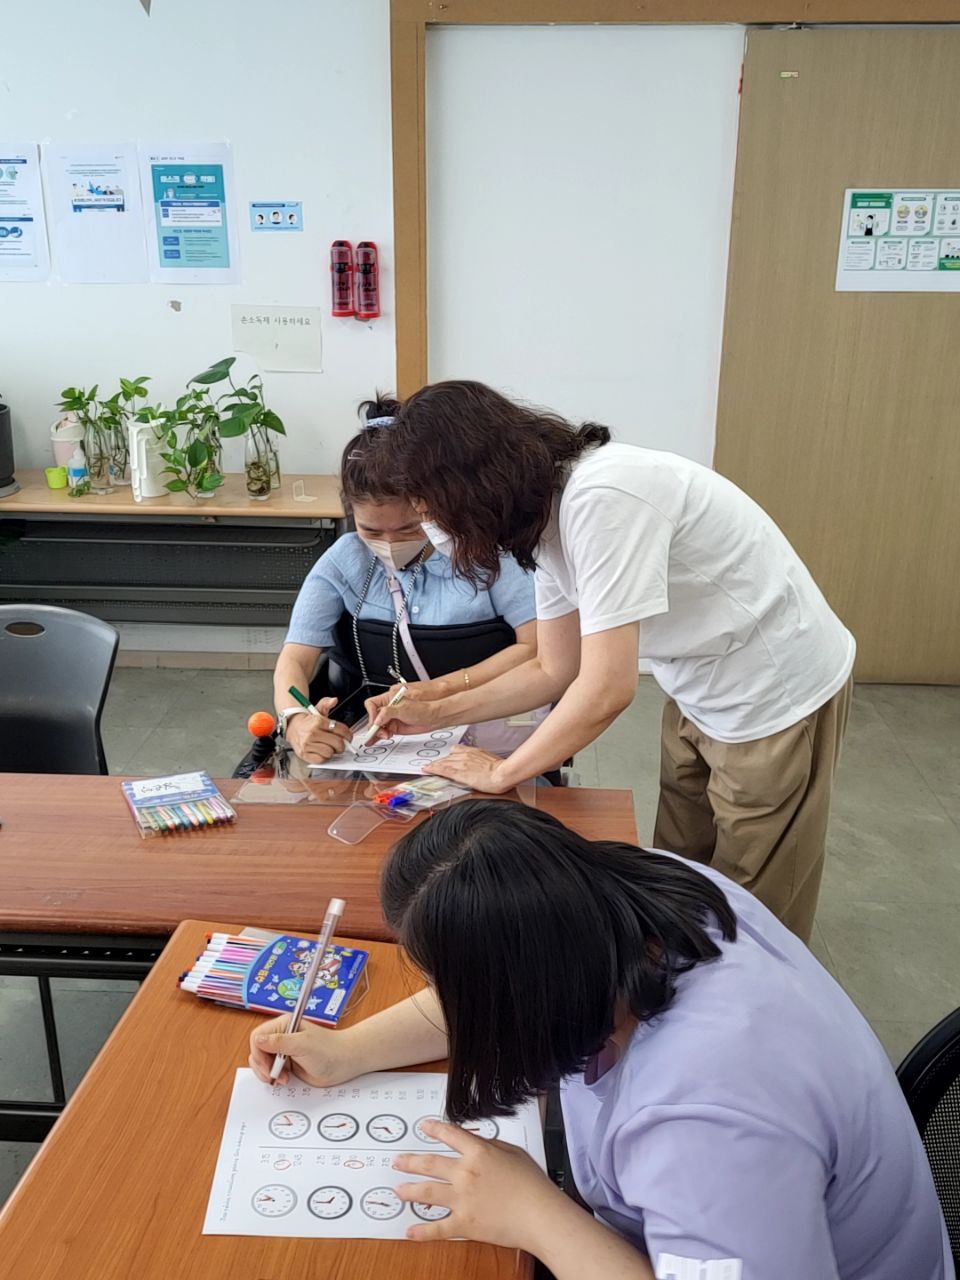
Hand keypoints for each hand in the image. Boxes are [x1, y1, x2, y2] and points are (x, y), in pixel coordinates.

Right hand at [249, 1013, 361, 1087]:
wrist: (344, 1062)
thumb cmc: (329, 1050)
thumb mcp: (302, 1045)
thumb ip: (279, 1042)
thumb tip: (258, 1039)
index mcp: (283, 1025)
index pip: (257, 1036)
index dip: (258, 1053)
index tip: (267, 1066)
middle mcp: (281, 1036)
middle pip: (257, 1051)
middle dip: (263, 1066)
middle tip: (274, 1075)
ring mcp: (283, 1051)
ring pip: (261, 1062)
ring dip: (268, 1073)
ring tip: (282, 1078)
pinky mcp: (286, 1064)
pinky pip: (270, 1071)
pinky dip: (273, 1078)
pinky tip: (284, 1079)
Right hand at [284, 696, 351, 762]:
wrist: (292, 727)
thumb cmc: (308, 721)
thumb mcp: (317, 710)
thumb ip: (326, 704)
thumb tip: (334, 700)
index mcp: (318, 722)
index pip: (341, 730)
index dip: (348, 735)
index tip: (348, 737)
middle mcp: (312, 733)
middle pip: (338, 743)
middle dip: (342, 745)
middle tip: (340, 744)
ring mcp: (307, 744)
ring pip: (330, 752)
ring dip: (332, 751)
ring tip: (329, 747)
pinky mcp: (304, 754)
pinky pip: (321, 760)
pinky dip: (324, 757)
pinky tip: (322, 752)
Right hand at [363, 685, 442, 743]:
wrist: (434, 718)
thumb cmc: (423, 708)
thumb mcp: (403, 709)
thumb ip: (388, 713)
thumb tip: (377, 719)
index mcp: (389, 698)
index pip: (372, 704)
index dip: (371, 714)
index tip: (375, 723)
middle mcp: (389, 708)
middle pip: (373, 717)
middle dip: (374, 726)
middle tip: (379, 733)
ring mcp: (392, 718)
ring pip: (377, 725)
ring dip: (377, 732)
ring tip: (384, 736)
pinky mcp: (395, 727)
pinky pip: (383, 731)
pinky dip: (380, 736)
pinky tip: (377, 740)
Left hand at [393, 1119, 564, 1248]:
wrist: (539, 1214)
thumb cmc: (532, 1183)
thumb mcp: (513, 1152)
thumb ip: (491, 1146)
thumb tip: (476, 1144)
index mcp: (478, 1152)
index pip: (450, 1135)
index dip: (434, 1129)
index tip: (423, 1126)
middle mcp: (464, 1173)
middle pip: (430, 1163)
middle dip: (410, 1161)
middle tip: (397, 1161)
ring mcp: (461, 1199)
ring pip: (426, 1192)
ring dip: (409, 1190)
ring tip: (398, 1190)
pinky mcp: (464, 1224)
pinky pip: (438, 1228)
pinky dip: (422, 1232)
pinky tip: (410, 1232)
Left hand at [422, 745, 510, 793]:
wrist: (503, 773)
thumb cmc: (501, 769)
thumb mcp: (490, 760)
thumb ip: (481, 760)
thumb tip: (480, 765)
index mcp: (473, 751)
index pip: (456, 750)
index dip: (448, 756)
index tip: (443, 758)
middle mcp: (465, 755)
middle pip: (448, 757)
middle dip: (440, 761)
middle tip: (432, 765)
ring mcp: (461, 764)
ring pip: (443, 762)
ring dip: (435, 765)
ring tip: (428, 768)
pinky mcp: (459, 773)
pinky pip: (443, 770)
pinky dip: (434, 769)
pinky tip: (427, 769)